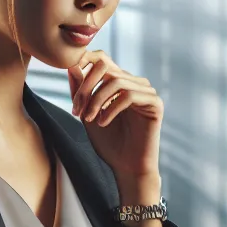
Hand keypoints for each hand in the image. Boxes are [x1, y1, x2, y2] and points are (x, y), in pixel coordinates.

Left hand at [67, 49, 162, 184]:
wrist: (127, 168)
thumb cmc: (109, 143)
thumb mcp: (87, 114)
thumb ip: (81, 91)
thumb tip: (72, 65)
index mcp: (120, 83)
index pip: (102, 59)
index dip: (83, 67)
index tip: (71, 92)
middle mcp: (134, 83)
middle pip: (106, 66)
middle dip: (86, 87)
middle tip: (77, 110)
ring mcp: (146, 92)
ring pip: (116, 80)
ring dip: (96, 100)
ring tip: (88, 119)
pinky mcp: (155, 103)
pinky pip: (129, 95)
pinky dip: (111, 108)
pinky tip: (103, 123)